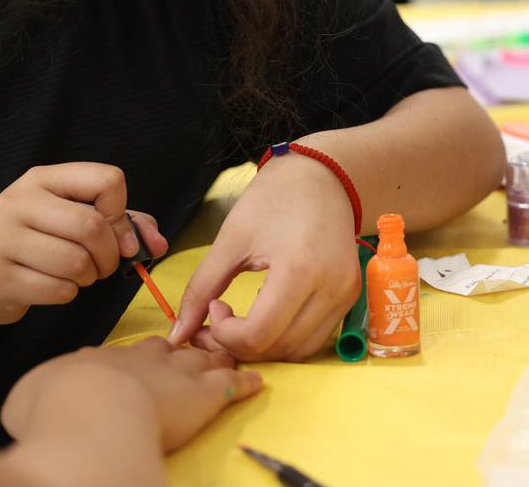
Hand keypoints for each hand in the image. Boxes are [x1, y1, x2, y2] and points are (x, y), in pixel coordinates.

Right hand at [0, 163, 168, 327]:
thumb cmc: (36, 243)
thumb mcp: (72, 219)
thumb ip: (122, 223)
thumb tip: (158, 245)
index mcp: (42, 179)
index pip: (107, 180)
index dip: (121, 213)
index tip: (116, 233)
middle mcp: (18, 201)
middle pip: (92, 226)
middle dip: (109, 255)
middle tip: (103, 265)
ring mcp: (3, 238)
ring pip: (77, 262)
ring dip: (88, 277)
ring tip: (76, 274)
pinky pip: (58, 290)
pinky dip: (67, 294)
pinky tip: (53, 286)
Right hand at [1, 338, 262, 452]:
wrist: (90, 416)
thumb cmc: (55, 408)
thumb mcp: (31, 398)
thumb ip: (39, 396)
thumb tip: (34, 403)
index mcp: (102, 359)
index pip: (126, 354)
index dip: (139, 358)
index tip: (144, 359)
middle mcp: (141, 361)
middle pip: (167, 349)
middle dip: (179, 348)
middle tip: (190, 345)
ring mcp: (174, 376)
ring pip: (201, 360)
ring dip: (213, 357)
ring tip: (225, 352)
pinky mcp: (201, 397)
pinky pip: (229, 386)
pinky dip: (243, 382)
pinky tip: (255, 379)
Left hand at [169, 154, 358, 360]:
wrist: (321, 176)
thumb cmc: (274, 199)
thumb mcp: (231, 239)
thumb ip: (202, 288)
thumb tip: (179, 333)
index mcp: (299, 268)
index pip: (259, 334)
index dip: (225, 335)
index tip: (214, 308)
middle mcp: (331, 288)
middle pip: (278, 348)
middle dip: (239, 345)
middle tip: (215, 323)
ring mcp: (345, 295)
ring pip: (298, 351)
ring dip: (263, 348)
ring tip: (240, 322)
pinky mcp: (350, 298)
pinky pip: (315, 339)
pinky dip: (286, 339)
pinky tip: (266, 314)